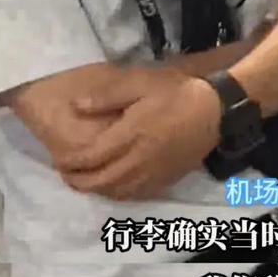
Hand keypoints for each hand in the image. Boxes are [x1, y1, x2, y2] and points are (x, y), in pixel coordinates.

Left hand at [60, 67, 221, 199]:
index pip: (90, 158)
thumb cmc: (178, 91)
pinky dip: (120, 193)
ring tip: (88, 180)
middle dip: (78, 181)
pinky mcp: (169, 178)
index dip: (70, 162)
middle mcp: (140, 160)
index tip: (59, 158)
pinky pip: (138, 194)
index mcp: (131, 135)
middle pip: (100, 181)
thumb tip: (76, 106)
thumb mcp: (141, 82)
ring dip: (98, 190)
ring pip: (118, 192)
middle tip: (67, 173)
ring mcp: (156, 172)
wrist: (218, 108)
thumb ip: (108, 95)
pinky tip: (117, 185)